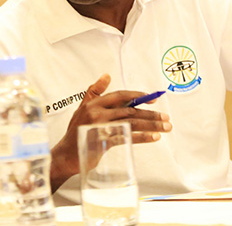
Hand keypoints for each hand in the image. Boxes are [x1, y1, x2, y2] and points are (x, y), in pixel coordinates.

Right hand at [49, 74, 171, 190]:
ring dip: (151, 125)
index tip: (153, 99)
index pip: (120, 95)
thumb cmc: (76, 132)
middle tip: (166, 118)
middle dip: (151, 114)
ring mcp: (100, 128)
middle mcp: (96, 113)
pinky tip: (153, 138)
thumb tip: (106, 75)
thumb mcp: (82, 109)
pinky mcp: (103, 142)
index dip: (138, 95)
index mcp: (93, 104)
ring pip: (131, 123)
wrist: (66, 156)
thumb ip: (94, 92)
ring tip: (165, 127)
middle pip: (129, 110)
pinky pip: (127, 138)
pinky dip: (142, 137)